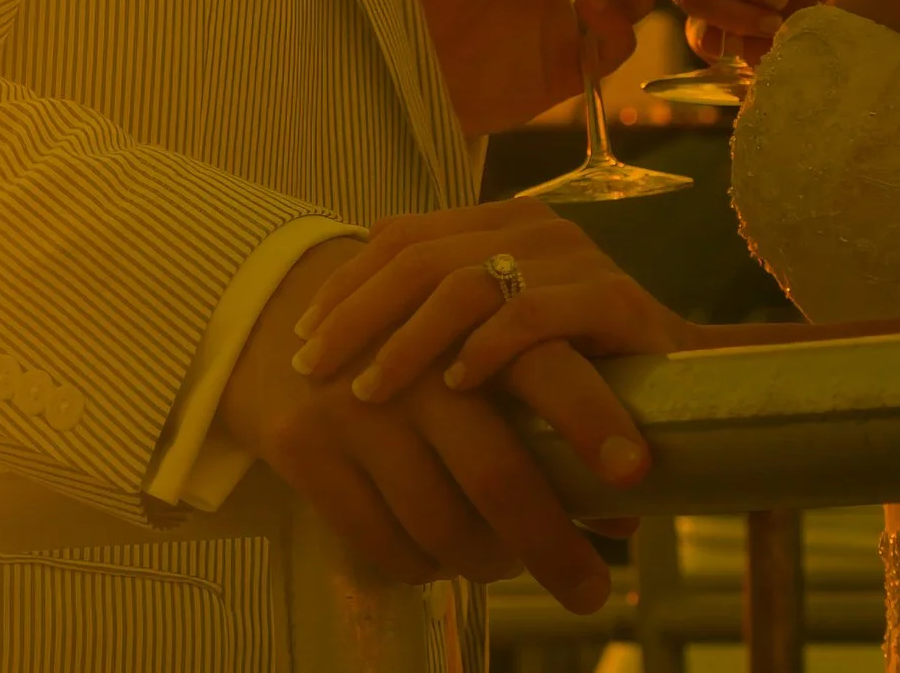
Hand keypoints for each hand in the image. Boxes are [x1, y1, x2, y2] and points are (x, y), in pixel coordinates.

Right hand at [219, 236, 622, 613]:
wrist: (267, 309)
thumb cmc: (402, 334)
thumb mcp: (467, 335)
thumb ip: (541, 397)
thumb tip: (621, 510)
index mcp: (466, 316)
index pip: (541, 364)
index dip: (590, 417)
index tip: (632, 475)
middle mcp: (410, 360)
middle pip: (495, 472)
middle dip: (552, 544)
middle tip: (590, 590)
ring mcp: (350, 405)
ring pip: (440, 525)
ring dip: (484, 561)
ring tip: (500, 560)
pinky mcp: (300, 446)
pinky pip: (381, 544)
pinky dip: (421, 565)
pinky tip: (433, 554)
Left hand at [288, 200, 690, 484]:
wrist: (691, 389)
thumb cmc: (573, 371)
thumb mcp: (493, 340)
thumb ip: (437, 325)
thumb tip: (330, 354)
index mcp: (496, 222)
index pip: (398, 235)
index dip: (344, 283)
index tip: (300, 338)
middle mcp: (531, 225)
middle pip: (416, 257)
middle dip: (354, 316)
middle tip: (313, 371)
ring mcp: (574, 256)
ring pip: (463, 284)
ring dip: (406, 343)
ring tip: (369, 392)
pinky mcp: (613, 298)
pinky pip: (532, 316)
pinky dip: (486, 352)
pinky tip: (456, 388)